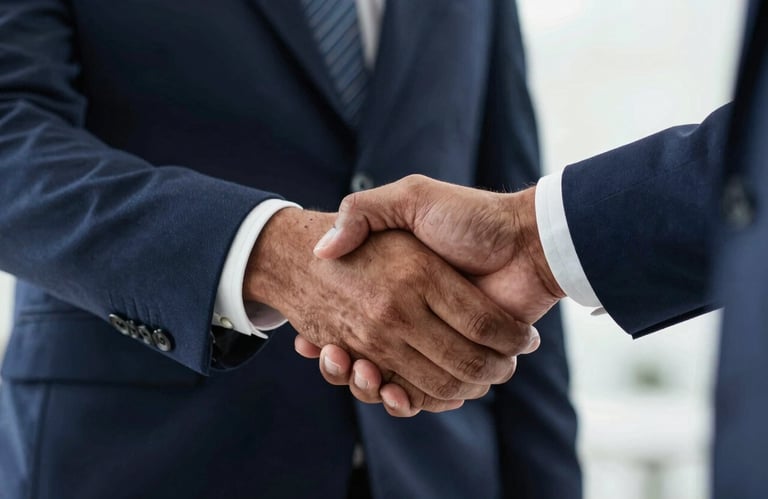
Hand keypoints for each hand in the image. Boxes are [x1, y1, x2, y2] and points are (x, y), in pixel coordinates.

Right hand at [246, 207, 539, 415]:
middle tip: (334, 357)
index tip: (311, 342)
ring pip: (391, 380)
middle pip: (366, 358)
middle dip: (345, 367)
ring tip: (359, 370)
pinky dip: (407, 400)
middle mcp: (412, 316)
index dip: (329, 336)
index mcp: (399, 286)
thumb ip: (364, 211)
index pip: (351, 320)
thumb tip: (321, 249)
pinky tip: (391, 389)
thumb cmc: (470, 216)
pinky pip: (425, 391)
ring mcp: (435, 340)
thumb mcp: (411, 198)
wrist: (527, 239)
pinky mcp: (459, 359)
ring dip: (368, 386)